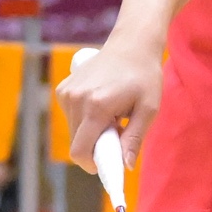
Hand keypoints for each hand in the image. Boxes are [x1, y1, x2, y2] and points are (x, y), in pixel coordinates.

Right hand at [57, 42, 161, 171]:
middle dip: (95, 146)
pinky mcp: (63, 89)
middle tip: (117, 133)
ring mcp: (66, 92)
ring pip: (73, 130)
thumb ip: (134, 138)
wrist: (132, 44)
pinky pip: (71, 116)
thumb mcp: (148, 108)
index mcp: (95, 106)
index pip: (80, 150)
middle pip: (76, 142)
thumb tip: (126, 166)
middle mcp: (75, 99)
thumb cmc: (144, 76)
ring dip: (91, 131)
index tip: (106, 165)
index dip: (91, 164)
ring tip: (113, 114)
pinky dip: (85, 119)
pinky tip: (102, 104)